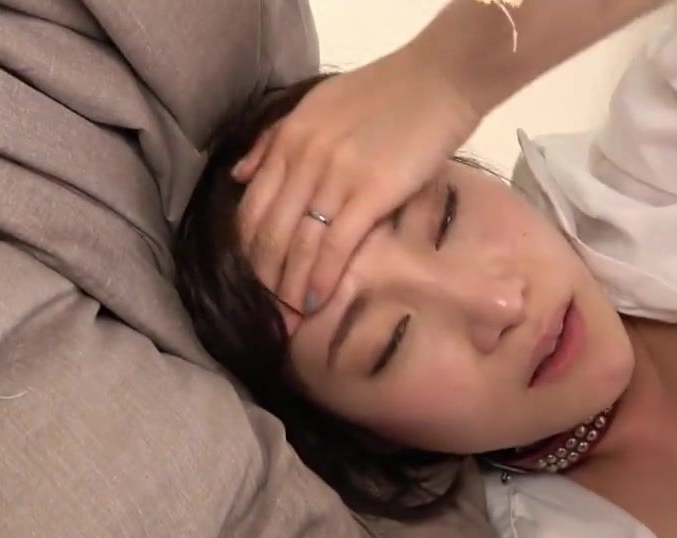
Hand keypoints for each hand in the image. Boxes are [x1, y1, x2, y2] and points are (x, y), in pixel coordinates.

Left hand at [232, 40, 480, 326]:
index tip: (249, 283)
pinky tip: (318, 302)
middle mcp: (303, 159)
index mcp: (287, 139)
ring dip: (290, 288)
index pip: (252, 208)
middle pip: (270, 233)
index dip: (247, 252)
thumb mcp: (317, 106)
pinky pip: (335, 244)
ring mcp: (335, 177)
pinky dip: (324, 278)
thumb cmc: (384, 92)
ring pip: (299, 244)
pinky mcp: (370, 192)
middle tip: (266, 315)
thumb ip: (274, 140)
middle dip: (264, 280)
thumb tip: (238, 177)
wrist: (438, 78)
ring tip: (289, 319)